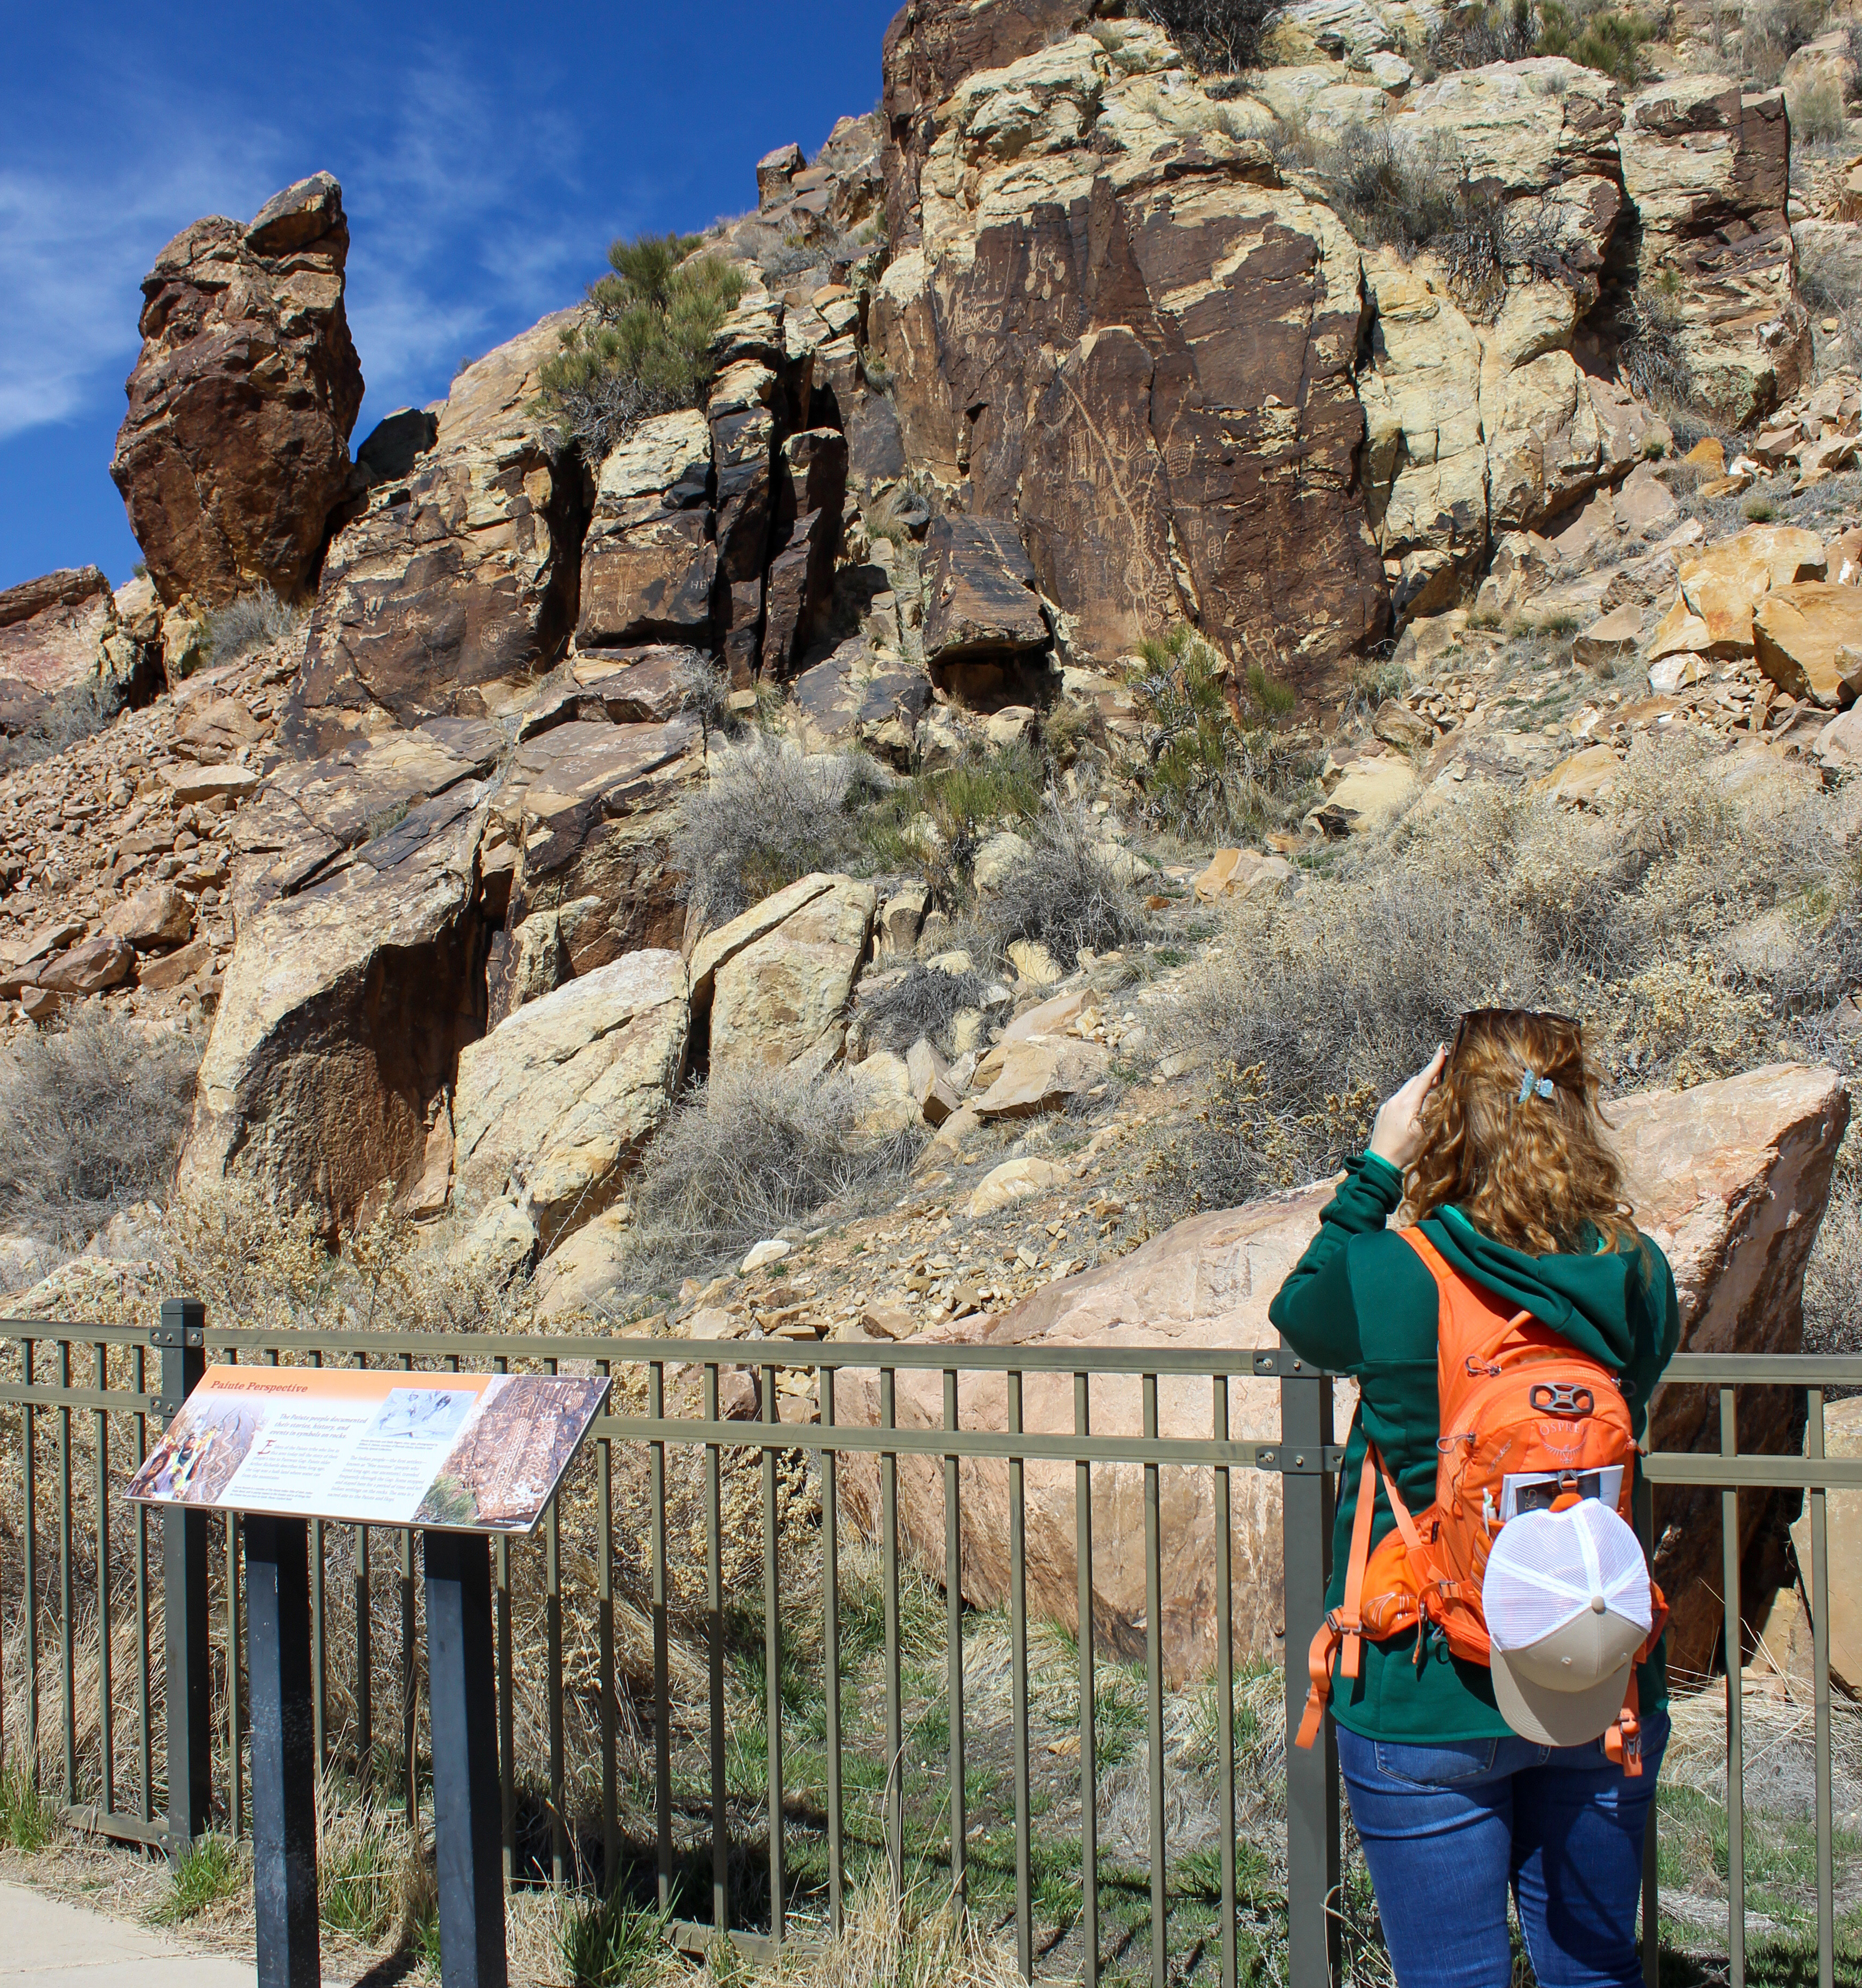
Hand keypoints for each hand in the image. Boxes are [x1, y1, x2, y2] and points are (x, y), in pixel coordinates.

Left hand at [1368, 1045, 1447, 1171]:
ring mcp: (1387, 1106)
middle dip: (1428, 1076)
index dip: (1434, 1065)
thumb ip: (1430, 1108)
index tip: (1442, 1051)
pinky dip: (1410, 1097)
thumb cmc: (1404, 1149)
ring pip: (1406, 1090)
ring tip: (1432, 1091)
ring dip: (1419, 1088)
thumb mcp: (1423, 1130)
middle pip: (1414, 1082)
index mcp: (1406, 1103)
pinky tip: (1416, 1107)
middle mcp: (1394, 1101)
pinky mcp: (1383, 1113)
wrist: (1381, 1162)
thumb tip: (1436, 1091)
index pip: (1423, 1079)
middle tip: (1442, 1073)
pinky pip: (1399, 1099)